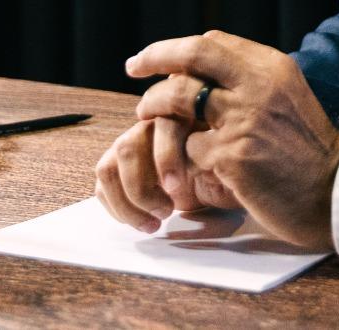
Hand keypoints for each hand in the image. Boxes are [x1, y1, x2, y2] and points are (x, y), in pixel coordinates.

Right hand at [94, 115, 237, 232]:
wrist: (225, 177)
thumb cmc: (232, 168)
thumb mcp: (234, 164)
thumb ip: (220, 157)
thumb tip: (206, 162)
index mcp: (184, 115)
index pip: (164, 126)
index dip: (166, 158)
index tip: (177, 190)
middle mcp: (152, 125)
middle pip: (128, 146)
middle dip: (141, 186)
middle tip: (166, 212)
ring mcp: (132, 144)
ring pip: (109, 167)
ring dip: (127, 201)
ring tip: (154, 223)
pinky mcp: (120, 166)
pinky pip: (104, 184)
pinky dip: (118, 207)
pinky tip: (143, 221)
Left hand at [128, 29, 338, 250]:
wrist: (334, 194)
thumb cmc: (307, 152)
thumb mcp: (288, 100)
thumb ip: (252, 82)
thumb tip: (202, 73)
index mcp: (273, 68)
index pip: (214, 43)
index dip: (178, 49)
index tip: (156, 58)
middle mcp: (258, 86)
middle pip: (194, 54)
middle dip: (156, 55)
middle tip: (133, 66)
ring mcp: (244, 119)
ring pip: (178, 98)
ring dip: (154, 105)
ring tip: (143, 117)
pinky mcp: (232, 156)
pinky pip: (187, 148)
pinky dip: (179, 157)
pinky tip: (182, 167)